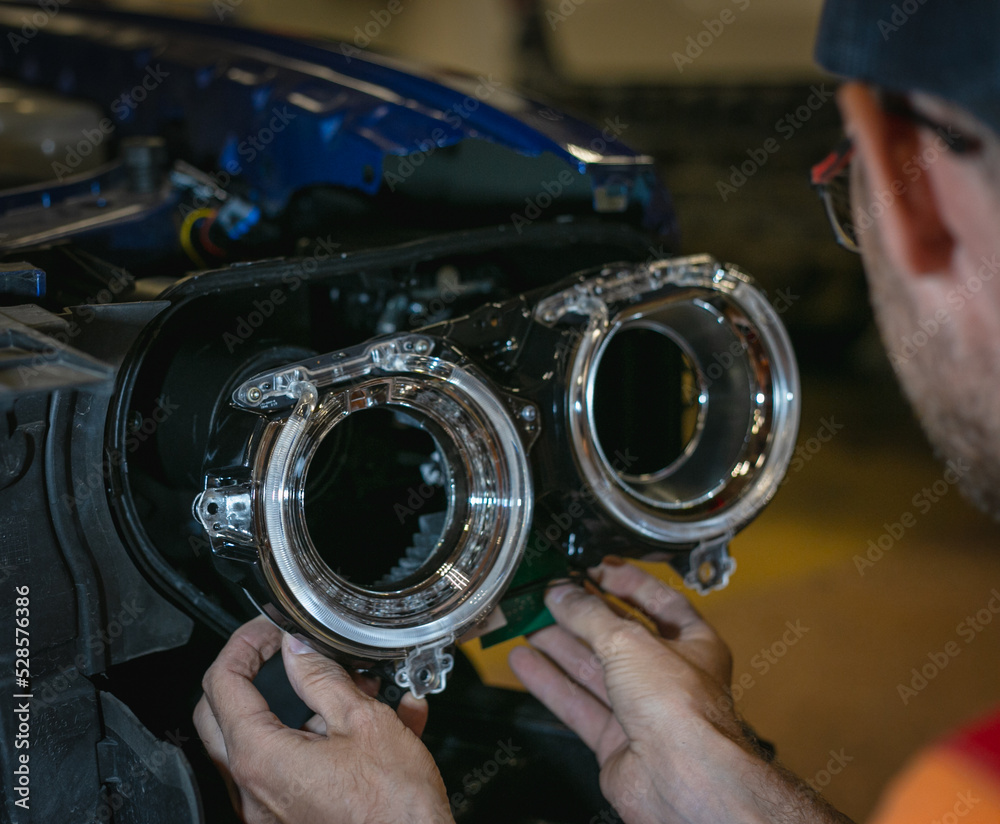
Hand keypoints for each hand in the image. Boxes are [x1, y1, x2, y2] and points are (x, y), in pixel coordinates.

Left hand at [194, 616, 454, 823]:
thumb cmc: (394, 810)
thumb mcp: (364, 723)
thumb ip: (322, 678)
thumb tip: (297, 648)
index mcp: (261, 759)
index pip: (223, 684)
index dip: (244, 644)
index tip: (268, 628)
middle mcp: (253, 791)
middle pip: (224, 714)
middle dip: (253, 673)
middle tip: (284, 651)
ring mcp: (269, 811)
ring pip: (264, 742)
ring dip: (301, 706)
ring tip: (355, 688)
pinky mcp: (292, 820)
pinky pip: (294, 769)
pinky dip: (323, 741)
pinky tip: (380, 726)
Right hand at [509, 560, 853, 823]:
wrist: (680, 779)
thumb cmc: (682, 710)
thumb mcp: (629, 641)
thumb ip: (590, 615)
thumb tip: (564, 593)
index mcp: (693, 644)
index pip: (657, 602)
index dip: (625, 582)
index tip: (594, 568)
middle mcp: (669, 676)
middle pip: (618, 636)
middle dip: (582, 615)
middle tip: (550, 595)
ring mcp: (642, 710)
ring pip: (593, 670)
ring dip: (560, 645)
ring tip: (529, 622)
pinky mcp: (616, 740)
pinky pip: (577, 703)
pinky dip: (550, 682)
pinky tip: (527, 662)